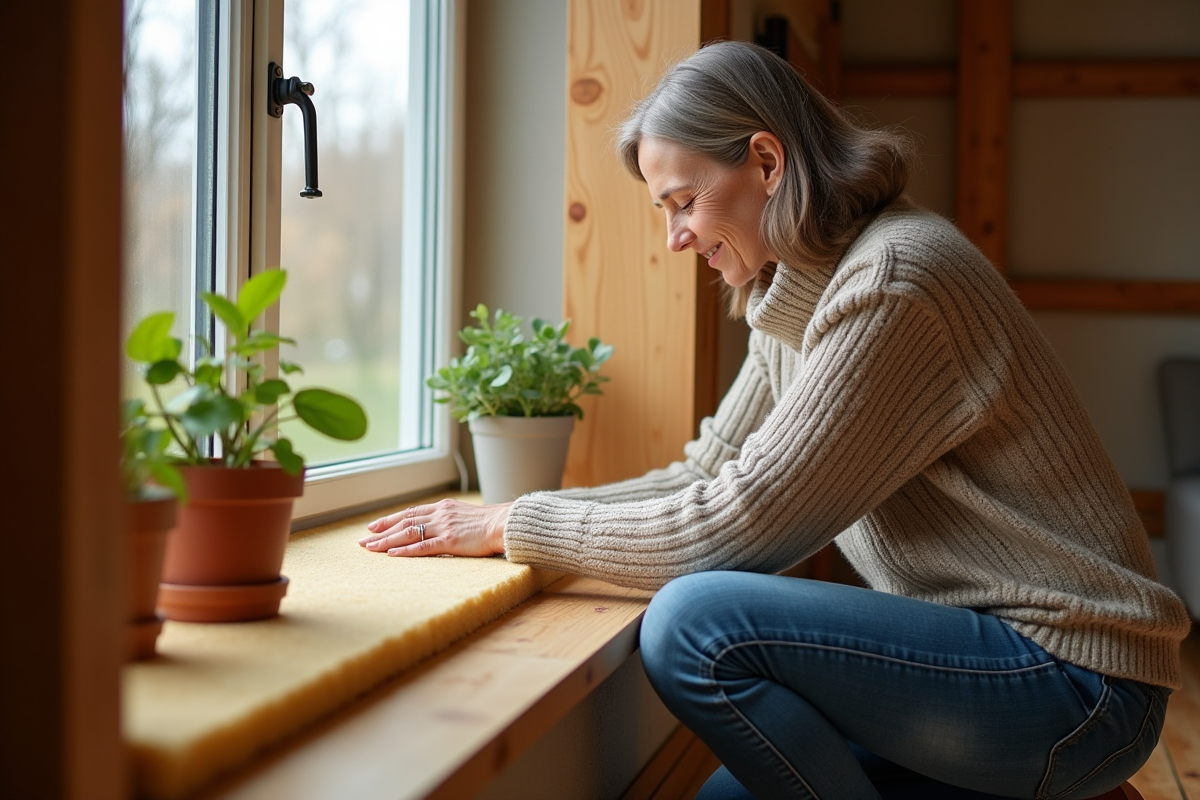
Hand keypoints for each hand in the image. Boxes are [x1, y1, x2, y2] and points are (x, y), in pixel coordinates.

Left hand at [358, 498, 511, 557]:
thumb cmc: (491, 523)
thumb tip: (440, 526)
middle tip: (363, 539)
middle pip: (403, 522)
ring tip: (370, 548)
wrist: (506, 523)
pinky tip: (392, 555)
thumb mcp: (466, 515)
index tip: (374, 525)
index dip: (390, 519)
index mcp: (443, 507)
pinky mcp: (450, 541)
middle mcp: (440, 514)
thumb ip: (450, 518)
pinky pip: (423, 547)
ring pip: (408, 533)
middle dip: (381, 531)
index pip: (410, 512)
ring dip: (386, 541)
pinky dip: (405, 551)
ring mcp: (444, 527)